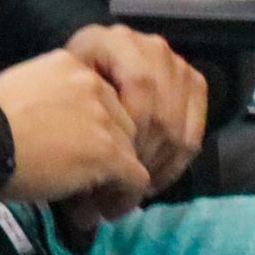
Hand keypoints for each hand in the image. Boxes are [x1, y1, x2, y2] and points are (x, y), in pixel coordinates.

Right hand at [0, 48, 150, 213]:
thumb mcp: (24, 95)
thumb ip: (54, 108)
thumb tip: (65, 143)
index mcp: (72, 65)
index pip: (102, 100)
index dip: (96, 133)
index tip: (81, 157)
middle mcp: (94, 84)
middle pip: (121, 125)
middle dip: (108, 156)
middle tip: (89, 185)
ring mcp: (104, 117)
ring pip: (130, 152)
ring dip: (114, 179)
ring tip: (94, 203)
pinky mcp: (108, 151)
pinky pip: (135, 179)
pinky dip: (125, 198)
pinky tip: (107, 212)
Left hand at [66, 23, 207, 193]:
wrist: (80, 65)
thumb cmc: (62, 90)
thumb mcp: (60, 103)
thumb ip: (73, 142)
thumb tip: (85, 212)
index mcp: (116, 42)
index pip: (139, 99)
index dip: (128, 148)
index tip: (104, 186)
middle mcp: (151, 47)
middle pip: (160, 118)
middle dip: (139, 167)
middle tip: (117, 197)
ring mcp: (175, 63)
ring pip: (178, 130)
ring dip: (157, 169)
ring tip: (132, 191)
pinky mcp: (192, 81)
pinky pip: (194, 132)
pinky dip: (176, 163)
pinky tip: (154, 179)